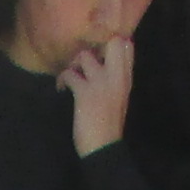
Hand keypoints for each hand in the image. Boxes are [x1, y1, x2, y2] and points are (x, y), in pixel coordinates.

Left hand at [63, 36, 135, 155]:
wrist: (104, 148)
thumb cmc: (109, 126)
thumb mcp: (119, 98)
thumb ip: (116, 79)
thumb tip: (103, 64)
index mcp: (126, 79)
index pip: (127, 46)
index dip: (112, 41)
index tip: (98, 50)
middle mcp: (117, 77)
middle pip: (113, 42)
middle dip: (95, 45)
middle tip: (84, 60)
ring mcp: (101, 84)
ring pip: (85, 55)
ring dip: (73, 64)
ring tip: (70, 76)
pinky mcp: (84, 93)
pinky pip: (69, 74)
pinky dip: (62, 80)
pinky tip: (61, 88)